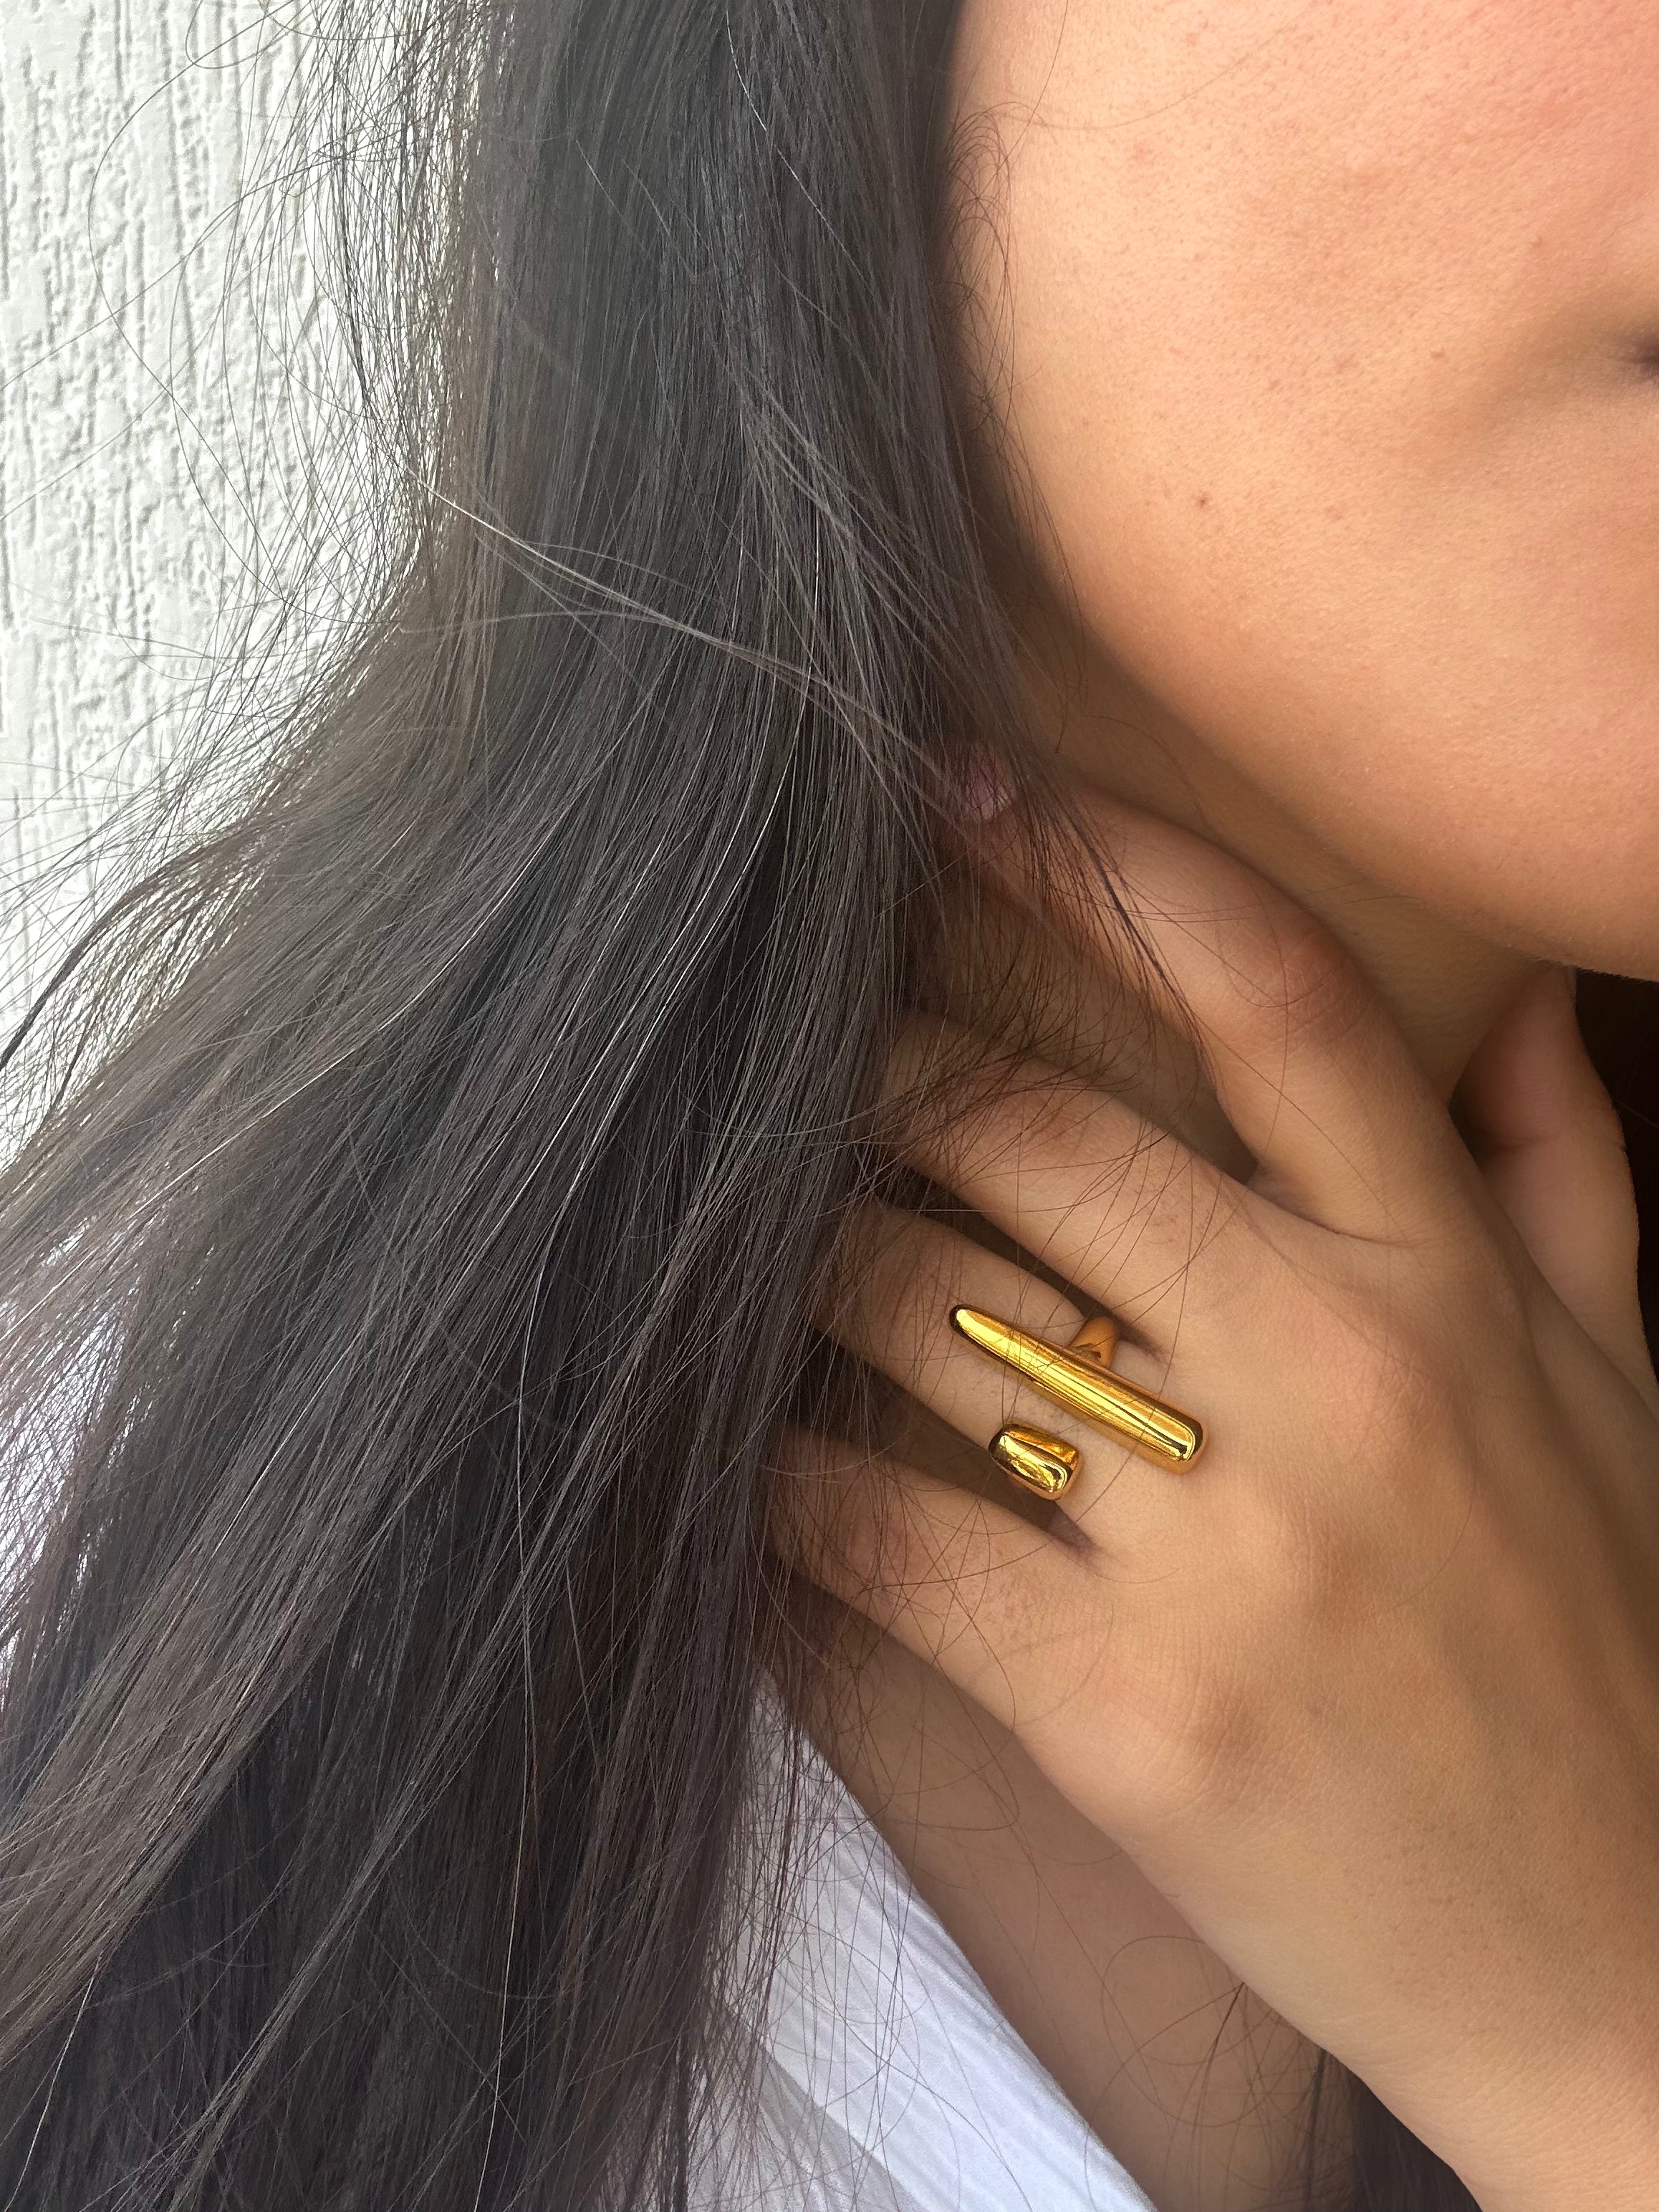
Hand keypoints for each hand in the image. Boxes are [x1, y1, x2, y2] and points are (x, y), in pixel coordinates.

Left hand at [779, 794, 1658, 2211]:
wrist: (1628, 1974)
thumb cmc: (1611, 1653)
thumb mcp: (1631, 1392)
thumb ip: (1570, 1179)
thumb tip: (1509, 995)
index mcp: (1449, 1283)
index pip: (1271, 1000)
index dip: (1103, 867)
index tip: (959, 790)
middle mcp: (1338, 1377)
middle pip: (1039, 1136)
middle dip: (885, 1068)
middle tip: (786, 1039)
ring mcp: (1227, 1551)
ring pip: (926, 1313)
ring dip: (796, 1251)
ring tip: (725, 1218)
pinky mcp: (1125, 1713)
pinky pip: (883, 1541)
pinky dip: (772, 1485)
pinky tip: (713, 1446)